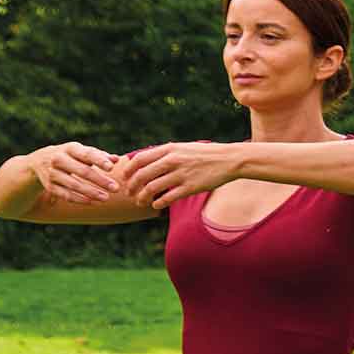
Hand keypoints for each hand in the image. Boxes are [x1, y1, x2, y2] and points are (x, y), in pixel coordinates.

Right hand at [31, 141, 133, 209]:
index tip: (112, 168)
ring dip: (91, 192)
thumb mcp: (81, 152)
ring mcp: (53, 173)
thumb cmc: (69, 155)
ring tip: (106, 198)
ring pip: (74, 185)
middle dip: (100, 180)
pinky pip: (66, 195)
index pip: (86, 154)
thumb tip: (116, 160)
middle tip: (116, 188)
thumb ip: (99, 155)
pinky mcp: (50, 186)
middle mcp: (59, 159)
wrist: (38, 161)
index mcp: (69, 148)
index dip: (99, 160)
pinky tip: (93, 202)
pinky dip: (80, 199)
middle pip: (82, 171)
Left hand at [109, 140, 252, 204]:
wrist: (229, 159)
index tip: (124, 178)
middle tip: (129, 193)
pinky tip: (156, 205)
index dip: (128, 170)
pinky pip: (167, 198)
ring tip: (140, 202)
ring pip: (152, 188)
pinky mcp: (190, 187)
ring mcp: (181, 174)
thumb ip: (164, 153)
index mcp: (169, 149)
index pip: (139, 159)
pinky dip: (158, 203)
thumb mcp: (183, 147)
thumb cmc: (204, 154)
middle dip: (131, 186)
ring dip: (142, 197)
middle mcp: (173, 160)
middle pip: (142, 175)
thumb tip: (145, 160)